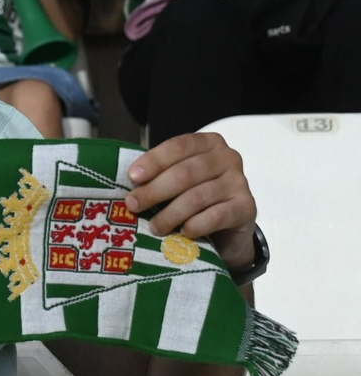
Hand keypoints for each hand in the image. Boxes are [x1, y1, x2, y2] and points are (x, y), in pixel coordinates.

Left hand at [125, 132, 257, 273]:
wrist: (228, 229)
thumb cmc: (194, 197)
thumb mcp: (176, 181)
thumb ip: (159, 176)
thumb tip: (128, 184)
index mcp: (208, 143)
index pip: (178, 146)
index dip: (154, 161)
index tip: (132, 177)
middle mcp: (228, 158)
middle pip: (186, 172)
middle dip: (155, 190)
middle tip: (133, 205)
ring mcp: (240, 182)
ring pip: (198, 196)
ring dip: (170, 214)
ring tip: (153, 226)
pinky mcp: (247, 207)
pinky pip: (217, 215)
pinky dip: (195, 225)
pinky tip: (182, 232)